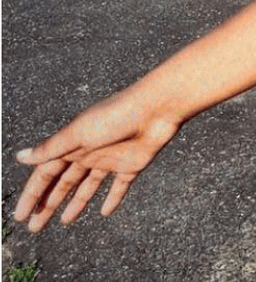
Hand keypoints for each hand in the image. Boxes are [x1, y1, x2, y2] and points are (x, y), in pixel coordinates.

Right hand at [13, 89, 181, 231]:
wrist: (157, 107)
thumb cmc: (116, 115)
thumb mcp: (78, 133)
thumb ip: (51, 148)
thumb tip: (19, 157)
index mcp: (72, 144)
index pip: (45, 173)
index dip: (32, 194)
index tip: (20, 216)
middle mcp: (89, 152)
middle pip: (64, 183)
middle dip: (49, 203)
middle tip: (35, 227)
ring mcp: (110, 159)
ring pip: (88, 186)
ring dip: (76, 203)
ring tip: (65, 221)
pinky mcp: (132, 165)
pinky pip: (120, 186)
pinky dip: (113, 199)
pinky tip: (105, 212)